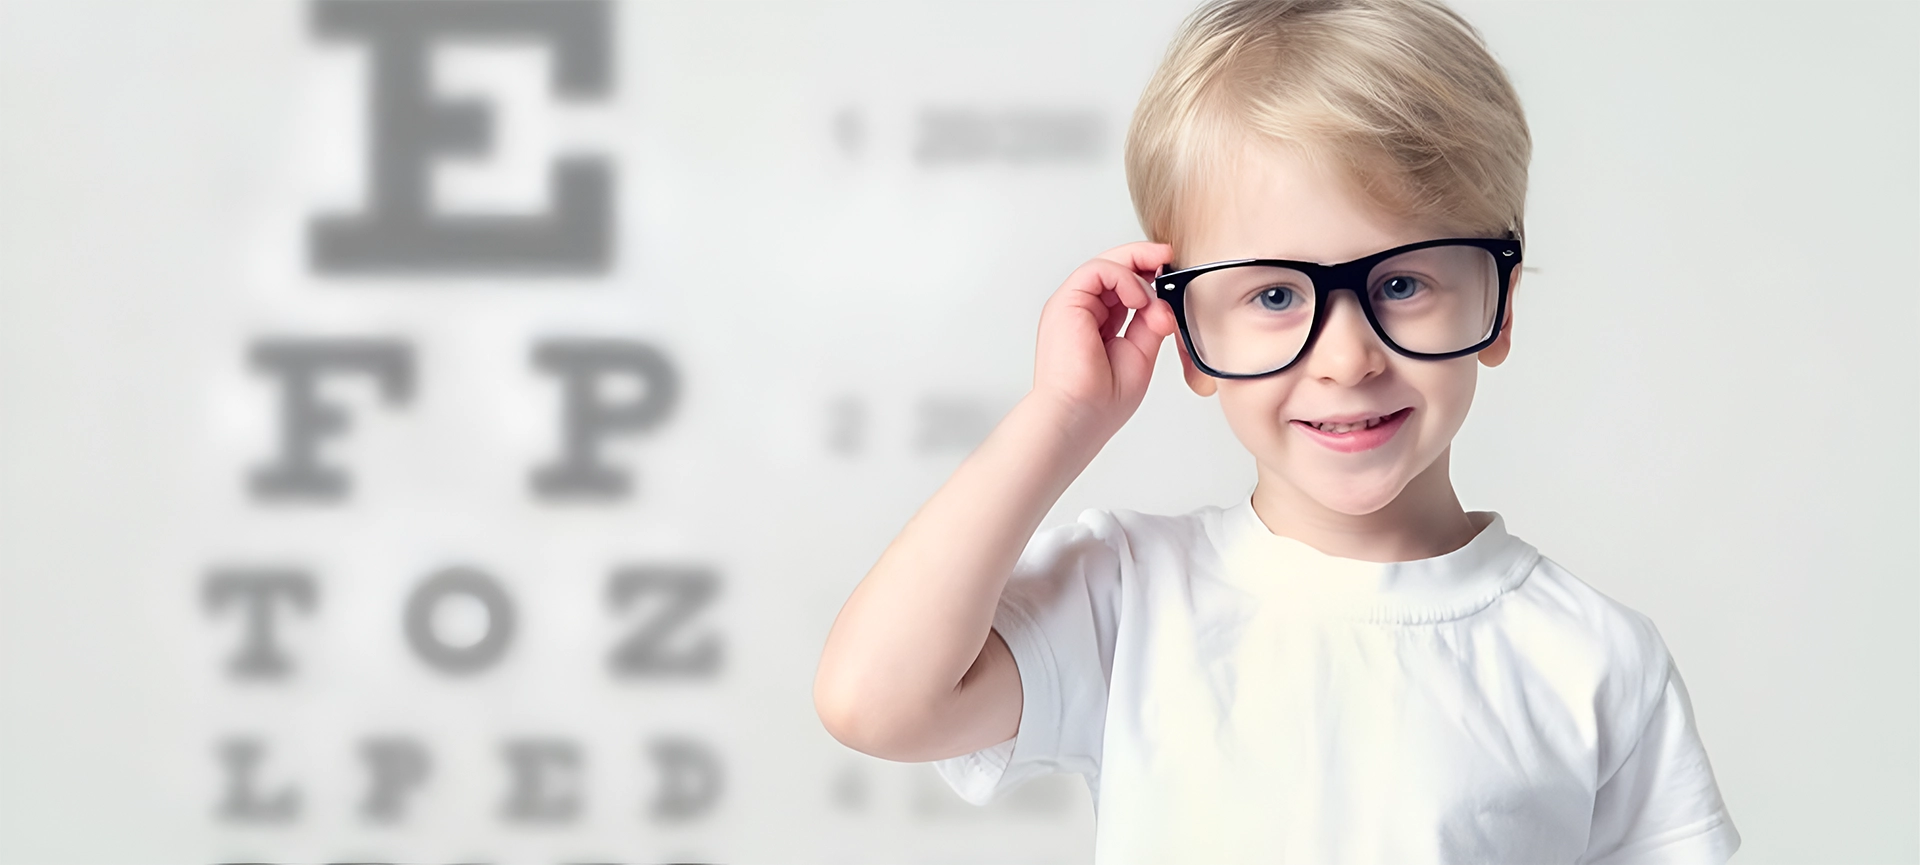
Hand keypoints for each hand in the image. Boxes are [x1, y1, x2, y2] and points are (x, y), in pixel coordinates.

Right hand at [1029, 242, 1178, 436]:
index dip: (1146, 273)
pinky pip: (1096, 271)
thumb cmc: (1100, 402)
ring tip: (1151, 299)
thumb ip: (1150, 324)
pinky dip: (1122, 277)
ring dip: (1135, 271)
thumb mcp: (1140, 353)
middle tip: (1168, 256)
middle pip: (1112, 269)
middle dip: (1143, 258)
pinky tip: (1138, 299)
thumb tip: (1162, 302)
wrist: (1078, 418)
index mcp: (1096, 324)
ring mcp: (1071, 306)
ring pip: (1104, 264)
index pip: (1121, 286)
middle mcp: (1081, 311)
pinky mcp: (1065, 303)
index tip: (1170, 269)